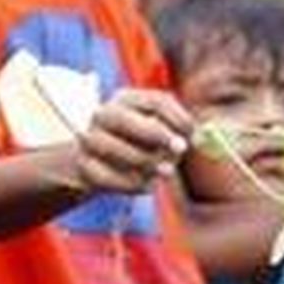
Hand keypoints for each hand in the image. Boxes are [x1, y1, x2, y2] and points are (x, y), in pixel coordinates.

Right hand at [73, 89, 191, 193]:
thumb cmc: (140, 143)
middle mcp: (104, 114)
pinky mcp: (84, 166)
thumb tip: (200, 138)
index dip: (177, 117)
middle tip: (180, 149)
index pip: (155, 101)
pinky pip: (111, 178)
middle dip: (158, 135)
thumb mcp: (160, 131)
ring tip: (166, 171)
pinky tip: (147, 184)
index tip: (193, 132)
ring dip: (148, 163)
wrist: (98, 162)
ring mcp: (89, 139)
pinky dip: (134, 184)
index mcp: (128, 99)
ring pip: (119, 151)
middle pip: (128, 121)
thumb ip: (179, 132)